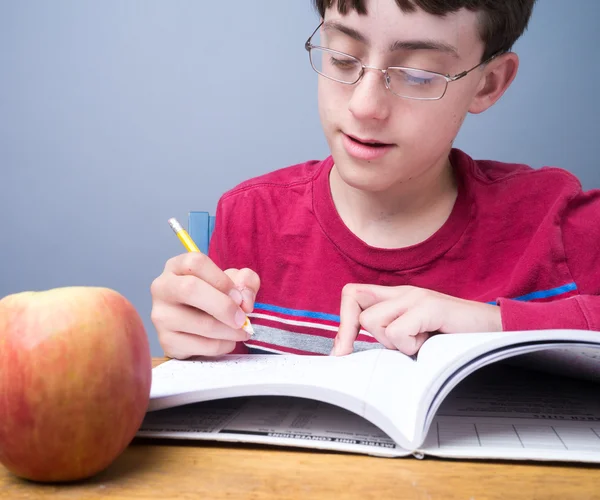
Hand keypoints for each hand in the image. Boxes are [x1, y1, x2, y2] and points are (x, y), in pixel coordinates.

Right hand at [150, 252, 259, 358]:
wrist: (200, 328)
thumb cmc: (216, 297)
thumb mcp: (234, 282)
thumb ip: (246, 281)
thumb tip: (244, 301)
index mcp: (176, 267)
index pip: (196, 263)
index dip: (222, 280)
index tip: (238, 296)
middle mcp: (162, 288)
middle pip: (189, 289)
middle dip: (224, 306)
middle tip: (242, 318)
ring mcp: (161, 316)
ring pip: (198, 323)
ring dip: (229, 330)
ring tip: (241, 331)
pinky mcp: (167, 341)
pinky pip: (199, 345)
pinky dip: (221, 345)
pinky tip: (228, 341)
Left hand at [332, 284, 501, 355]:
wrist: (495, 333)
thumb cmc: (453, 339)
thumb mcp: (413, 338)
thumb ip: (389, 336)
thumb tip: (353, 353)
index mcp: (396, 298)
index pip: (352, 295)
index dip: (344, 323)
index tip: (344, 351)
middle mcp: (403, 292)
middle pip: (361, 314)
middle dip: (379, 340)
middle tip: (407, 345)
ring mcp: (416, 297)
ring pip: (376, 323)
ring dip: (398, 343)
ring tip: (423, 342)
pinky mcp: (429, 306)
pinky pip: (398, 331)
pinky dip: (412, 346)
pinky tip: (431, 342)